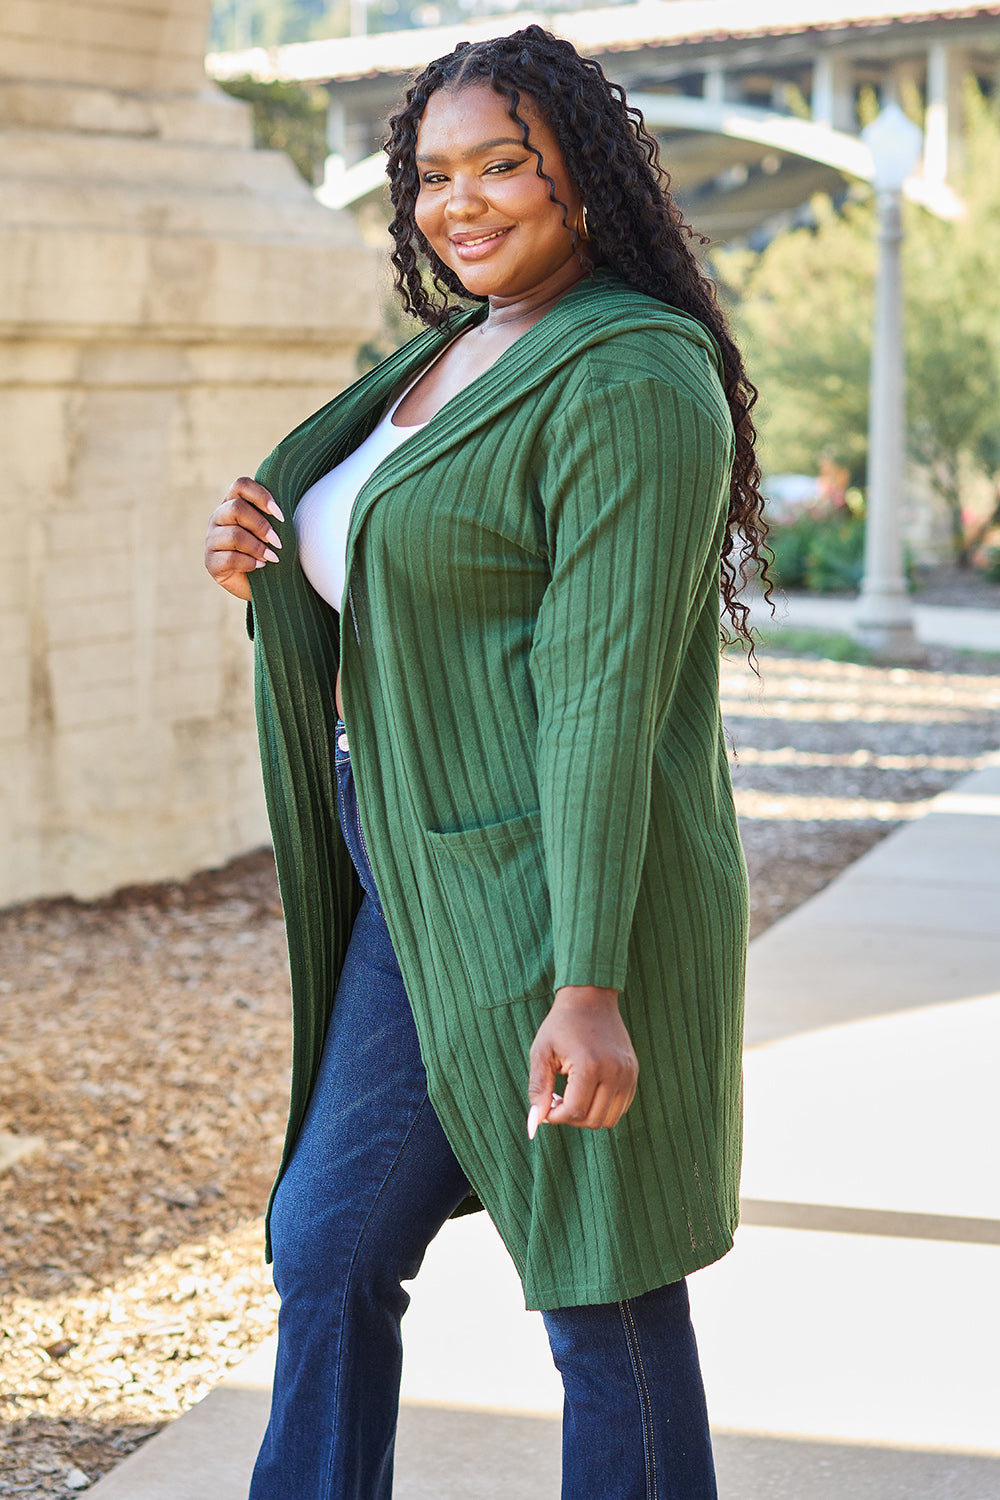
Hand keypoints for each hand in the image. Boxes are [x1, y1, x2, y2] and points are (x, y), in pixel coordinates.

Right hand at [204, 477, 283, 601]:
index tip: (280, 516)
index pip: (241, 485)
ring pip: (233, 535)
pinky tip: (259, 567)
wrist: (264, 584)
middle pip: (236, 508)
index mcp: (234, 503)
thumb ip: (274, 516)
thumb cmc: (271, 552)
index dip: (261, 496)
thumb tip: (282, 510)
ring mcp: (212, 539)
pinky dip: (249, 563)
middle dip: (261, 526)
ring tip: (272, 558)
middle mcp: (219, 518)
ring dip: (258, 547)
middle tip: (278, 542)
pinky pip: (229, 558)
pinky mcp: (211, 562)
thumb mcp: (275, 531)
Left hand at [527, 986, 637, 1135]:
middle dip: (570, 1117)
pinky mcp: (633, 1073)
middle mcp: (614, 1072)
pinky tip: (587, 1090)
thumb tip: (533, 1126)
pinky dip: (602, 1108)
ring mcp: (628, 1073)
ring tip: (572, 1095)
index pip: (574, 1112)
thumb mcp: (541, 1053)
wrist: (590, 997)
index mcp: (590, 1066)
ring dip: (587, 1115)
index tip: (545, 1104)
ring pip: (609, 1119)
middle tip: (556, 1098)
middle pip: (593, 1120)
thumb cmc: (561, 1025)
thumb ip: (537, 1090)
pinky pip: (620, 1107)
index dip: (554, 1116)